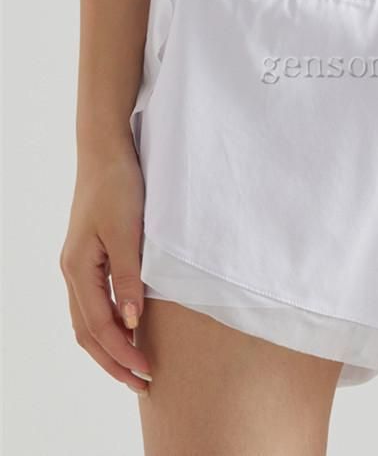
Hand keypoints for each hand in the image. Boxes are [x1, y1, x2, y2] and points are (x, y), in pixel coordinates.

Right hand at [59, 143, 150, 395]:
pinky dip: (106, 324)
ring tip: (132, 367)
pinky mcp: (90, 255)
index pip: (99, 326)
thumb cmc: (118, 186)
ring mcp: (79, 264)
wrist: (106, 151)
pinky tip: (124, 329)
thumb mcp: (128, 232)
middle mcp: (73, 271)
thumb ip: (130, 276)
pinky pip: (93, 301)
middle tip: (141, 384)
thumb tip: (131, 322)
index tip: (146, 372)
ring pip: (87, 320)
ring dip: (108, 347)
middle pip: (87, 331)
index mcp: (78, 269)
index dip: (122, 352)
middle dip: (113, 361)